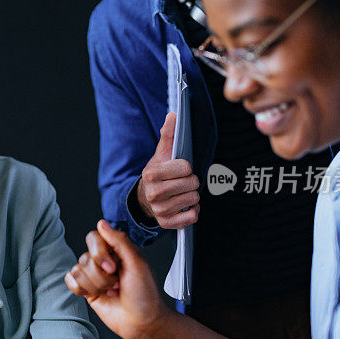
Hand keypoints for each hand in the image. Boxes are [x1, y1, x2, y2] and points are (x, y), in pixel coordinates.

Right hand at [67, 220, 168, 338]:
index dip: (100, 253)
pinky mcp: (86, 289)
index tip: (114, 267)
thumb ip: (119, 241)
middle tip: (117, 283)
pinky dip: (83, 289)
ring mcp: (94, 275)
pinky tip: (98, 295)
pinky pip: (70, 281)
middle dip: (101, 274)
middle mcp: (104, 260)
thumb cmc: (145, 295)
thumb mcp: (137, 264)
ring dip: (96, 285)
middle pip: (85, 256)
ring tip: (112, 292)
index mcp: (117, 250)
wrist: (142, 323)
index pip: (94, 238)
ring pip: (78, 270)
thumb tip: (102, 223)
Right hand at [137, 112, 199, 228]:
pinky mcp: (166, 223)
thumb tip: (173, 115)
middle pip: (192, 184)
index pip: (185, 167)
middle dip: (192, 181)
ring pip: (193, 199)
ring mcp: (159, 210)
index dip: (186, 167)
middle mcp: (153, 193)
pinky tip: (185, 205)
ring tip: (183, 192)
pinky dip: (193, 211)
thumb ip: (168, 134)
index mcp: (151, 173)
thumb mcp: (161, 154)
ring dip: (193, 195)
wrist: (145, 197)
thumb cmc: (158, 173)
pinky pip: (192, 217)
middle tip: (183, 181)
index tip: (180, 168)